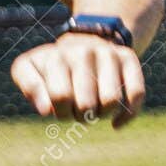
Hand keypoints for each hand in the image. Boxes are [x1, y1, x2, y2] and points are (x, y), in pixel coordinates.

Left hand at [11, 33, 145, 129]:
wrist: (84, 42)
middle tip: (78, 108)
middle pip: (87, 104)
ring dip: (102, 115)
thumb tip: (46, 109)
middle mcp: (85, 51)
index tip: (61, 108)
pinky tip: (116, 122)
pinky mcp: (130, 58)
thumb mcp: (28, 68)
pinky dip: (126, 116)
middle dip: (81, 116)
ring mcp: (109, 53)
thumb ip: (29, 85)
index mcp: (59, 56)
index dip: (61, 112)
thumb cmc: (54, 67)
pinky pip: (136, 94)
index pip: (61, 98)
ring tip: (95, 108)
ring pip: (111, 101)